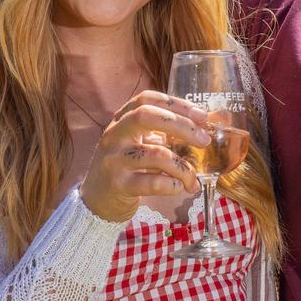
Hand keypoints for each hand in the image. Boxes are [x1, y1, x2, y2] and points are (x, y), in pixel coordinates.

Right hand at [80, 90, 211, 223]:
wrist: (96, 201)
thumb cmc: (126, 167)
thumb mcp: (137, 142)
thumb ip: (161, 131)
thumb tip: (202, 126)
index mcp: (121, 119)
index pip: (147, 99)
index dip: (177, 103)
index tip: (202, 115)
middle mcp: (114, 135)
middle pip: (147, 117)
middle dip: (182, 126)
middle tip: (204, 140)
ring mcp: (114, 159)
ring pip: (156, 154)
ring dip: (184, 167)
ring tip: (193, 179)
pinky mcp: (118, 185)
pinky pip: (153, 182)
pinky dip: (173, 185)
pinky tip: (180, 188)